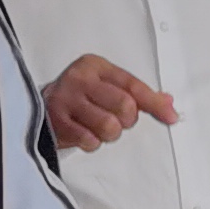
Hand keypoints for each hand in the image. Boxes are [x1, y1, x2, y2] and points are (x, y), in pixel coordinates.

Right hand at [44, 53, 175, 152]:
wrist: (38, 106)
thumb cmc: (78, 96)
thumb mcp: (107, 85)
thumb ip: (137, 93)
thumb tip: (168, 103)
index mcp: (95, 66)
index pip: (133, 86)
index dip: (155, 104)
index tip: (171, 117)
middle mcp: (79, 79)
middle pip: (125, 106)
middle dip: (127, 120)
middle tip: (116, 120)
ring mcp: (65, 99)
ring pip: (109, 126)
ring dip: (110, 134)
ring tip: (99, 127)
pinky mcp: (55, 121)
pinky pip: (89, 140)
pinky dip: (93, 142)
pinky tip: (84, 133)